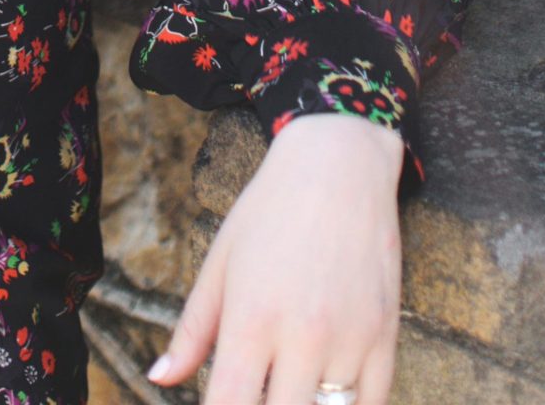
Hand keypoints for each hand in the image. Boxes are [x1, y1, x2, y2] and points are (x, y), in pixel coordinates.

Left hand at [147, 112, 404, 404]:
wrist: (339, 164)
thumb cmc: (269, 211)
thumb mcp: (220, 262)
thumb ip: (191, 330)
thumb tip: (159, 378)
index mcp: (251, 318)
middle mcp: (301, 336)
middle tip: (255, 390)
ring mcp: (349, 341)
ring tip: (286, 385)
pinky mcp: (386, 339)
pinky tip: (324, 393)